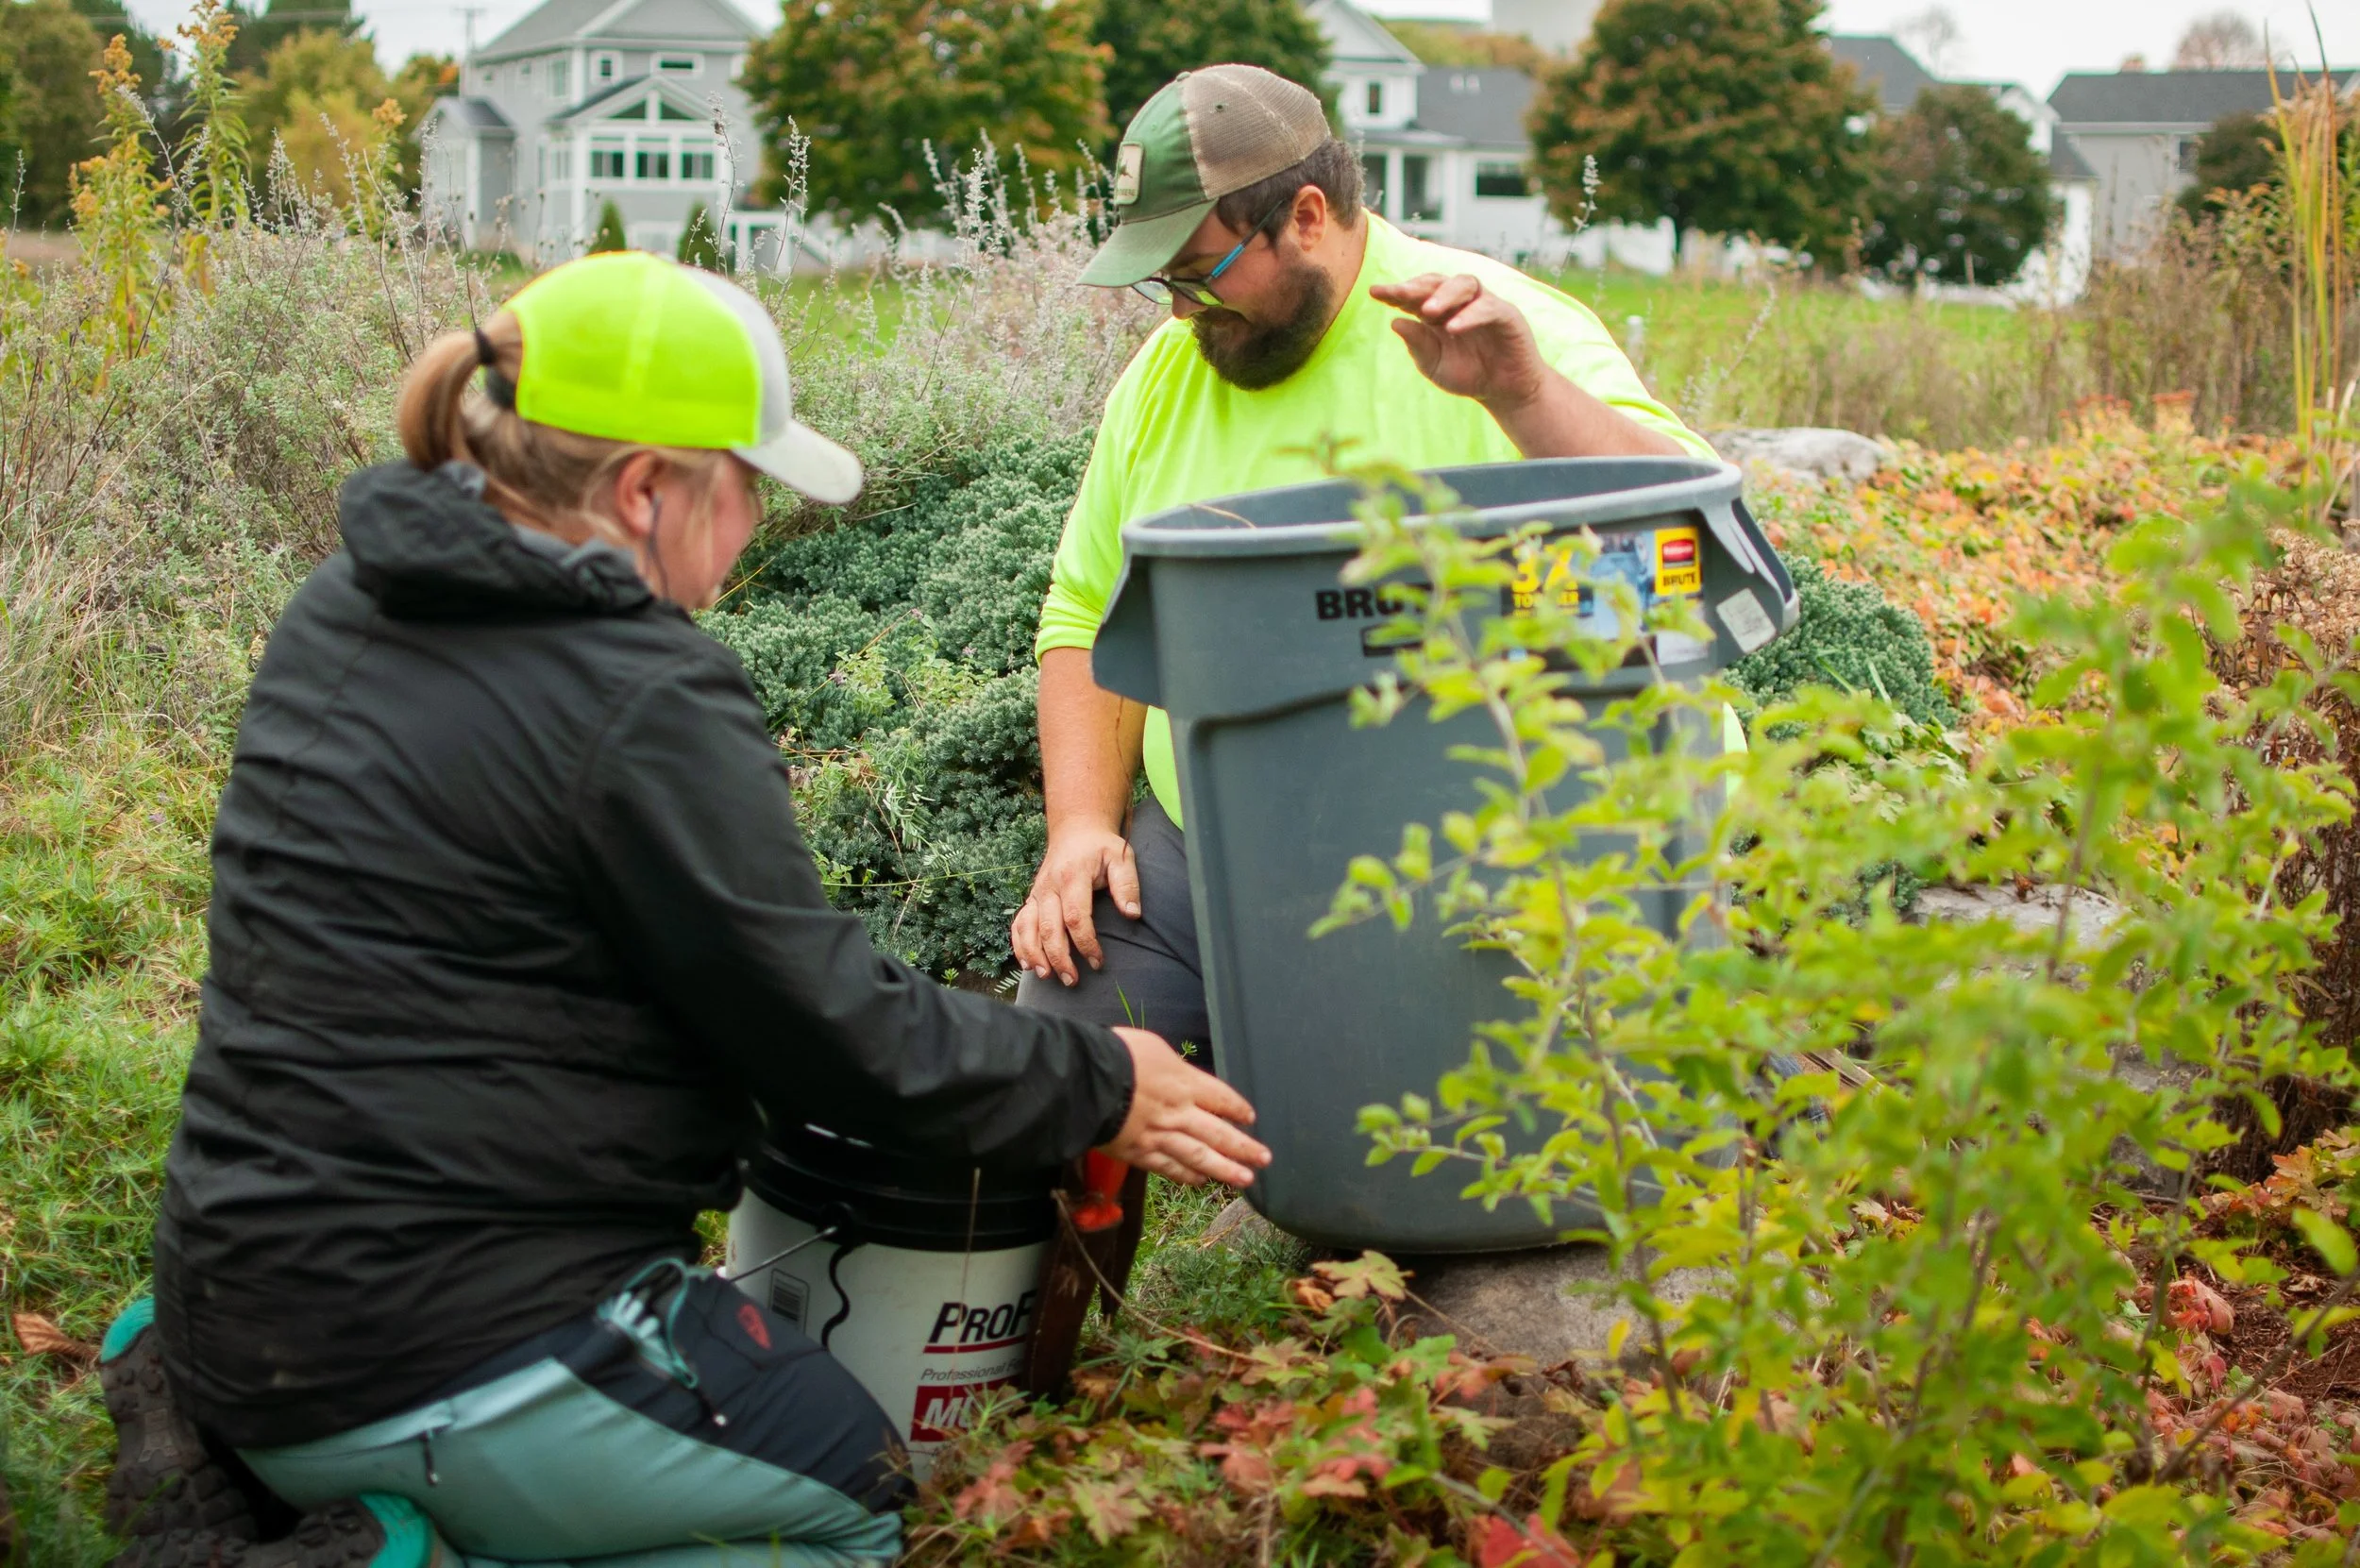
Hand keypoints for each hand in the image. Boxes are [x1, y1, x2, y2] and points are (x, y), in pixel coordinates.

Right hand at [1011, 827, 1139, 986]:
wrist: (1076, 831)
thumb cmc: (1102, 848)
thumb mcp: (1121, 858)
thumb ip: (1127, 885)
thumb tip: (1132, 914)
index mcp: (1073, 876)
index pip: (1076, 916)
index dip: (1086, 943)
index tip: (1098, 962)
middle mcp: (1050, 886)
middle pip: (1048, 927)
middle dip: (1058, 957)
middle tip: (1072, 980)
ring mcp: (1037, 893)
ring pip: (1027, 927)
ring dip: (1034, 954)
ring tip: (1046, 976)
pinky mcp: (1031, 898)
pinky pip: (1018, 923)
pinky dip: (1019, 944)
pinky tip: (1027, 963)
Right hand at [1105, 1027, 1269, 1187]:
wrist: (1086, 1080)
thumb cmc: (1116, 1055)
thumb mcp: (1153, 1047)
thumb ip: (1173, 1067)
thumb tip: (1179, 1075)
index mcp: (1185, 1082)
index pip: (1221, 1098)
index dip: (1237, 1109)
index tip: (1249, 1118)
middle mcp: (1180, 1112)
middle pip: (1220, 1133)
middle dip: (1245, 1147)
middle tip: (1264, 1158)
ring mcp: (1161, 1136)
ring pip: (1201, 1157)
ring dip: (1226, 1169)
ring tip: (1245, 1179)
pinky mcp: (1140, 1153)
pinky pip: (1170, 1168)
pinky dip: (1187, 1176)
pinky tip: (1201, 1181)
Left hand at [1369, 272, 1547, 411]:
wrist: (1503, 392)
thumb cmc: (1468, 375)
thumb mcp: (1434, 366)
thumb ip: (1417, 346)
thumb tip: (1395, 323)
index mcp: (1436, 313)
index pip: (1414, 295)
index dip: (1396, 292)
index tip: (1375, 291)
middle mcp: (1459, 302)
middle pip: (1437, 282)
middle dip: (1416, 287)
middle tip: (1398, 294)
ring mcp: (1483, 304)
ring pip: (1464, 283)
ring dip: (1444, 294)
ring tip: (1428, 310)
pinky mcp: (1506, 314)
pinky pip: (1488, 307)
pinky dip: (1470, 315)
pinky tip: (1454, 327)